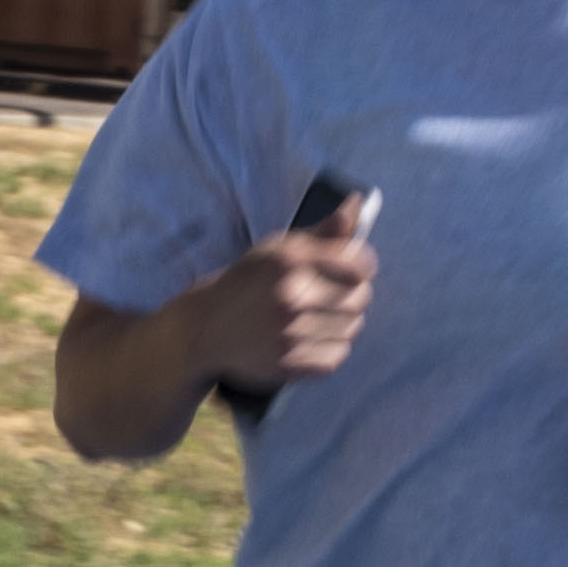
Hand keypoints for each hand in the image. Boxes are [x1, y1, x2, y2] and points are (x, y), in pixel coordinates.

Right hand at [195, 204, 374, 392]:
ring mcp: (288, 333)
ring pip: (352, 328)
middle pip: (360, 298)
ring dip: (342, 322)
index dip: (361, 266)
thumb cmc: (249, 282)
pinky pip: (337, 355)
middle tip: (332, 295)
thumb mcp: (278, 248)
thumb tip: (358, 203)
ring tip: (318, 317)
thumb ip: (324, 231)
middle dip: (352, 294)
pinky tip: (310, 338)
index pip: (359, 265)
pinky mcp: (288, 363)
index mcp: (289, 261)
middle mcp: (290, 296)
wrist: (206, 326)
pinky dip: (330, 348)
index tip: (353, 269)